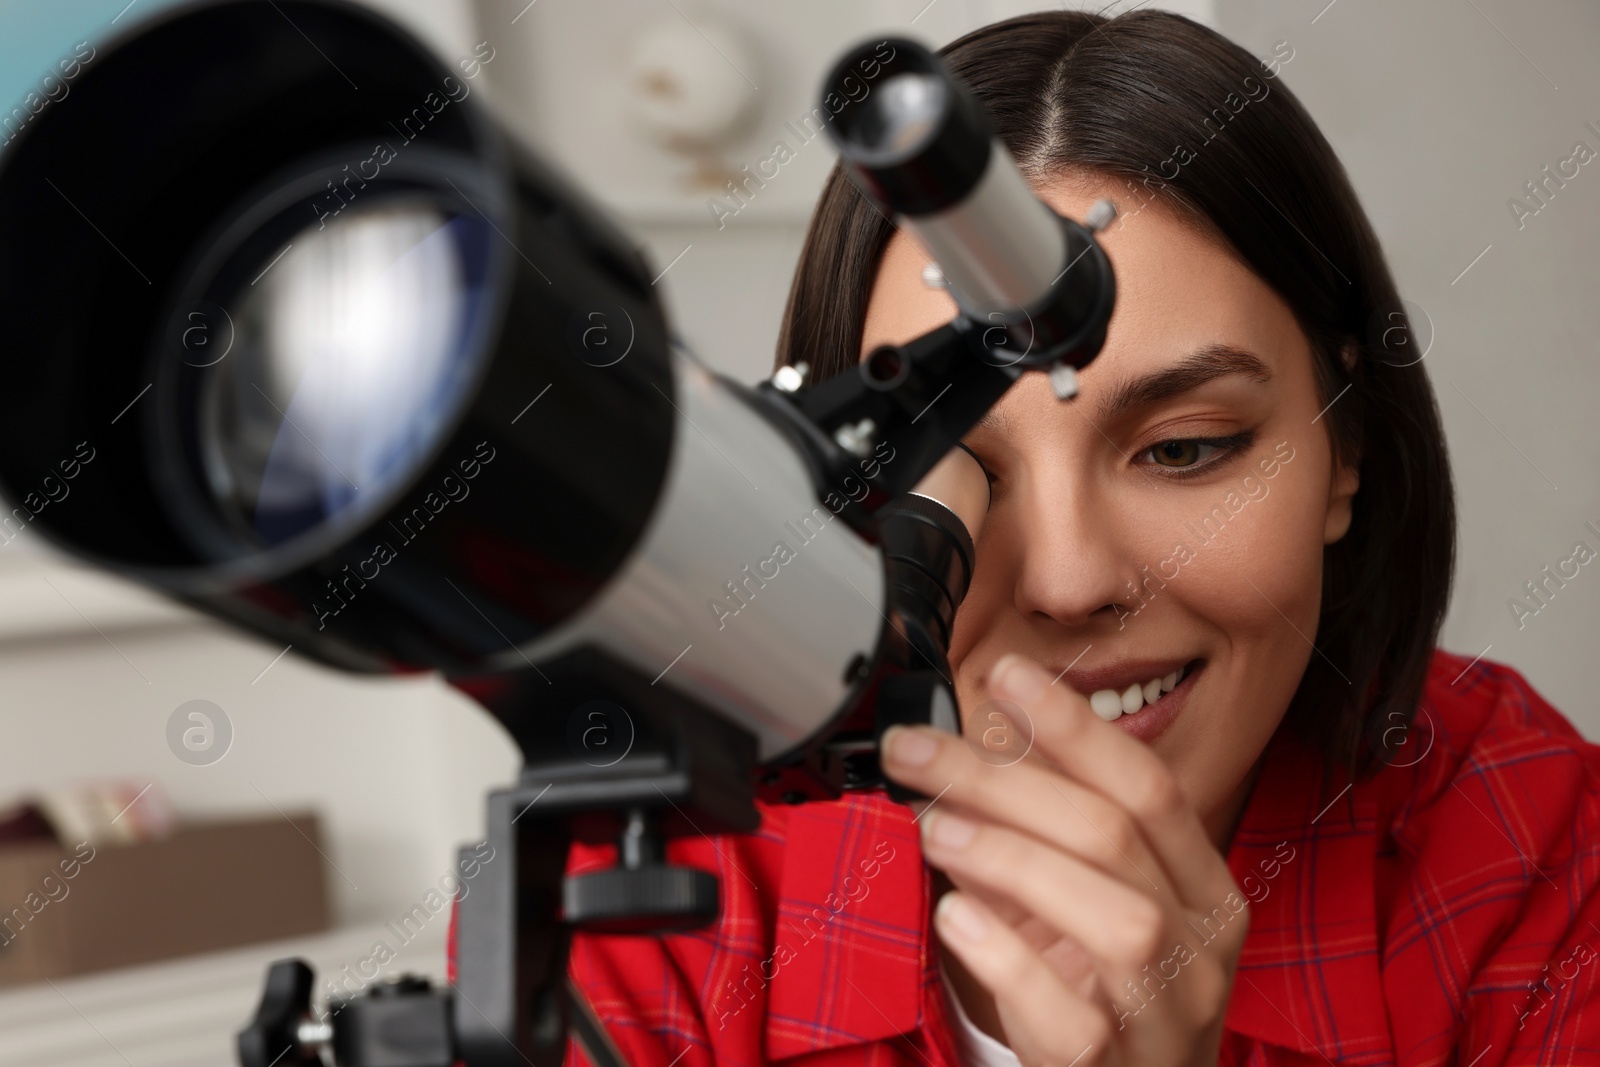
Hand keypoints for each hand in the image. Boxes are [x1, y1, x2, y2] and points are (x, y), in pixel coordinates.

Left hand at [880, 652, 1247, 1066]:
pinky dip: (1006, 956)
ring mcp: (1167, 1013)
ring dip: (1009, 857)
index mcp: (1204, 888)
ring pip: (1113, 917)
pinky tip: (955, 918)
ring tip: (932, 828)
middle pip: (1113, 834)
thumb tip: (967, 754)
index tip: (1006, 674)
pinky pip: (1069, 1012)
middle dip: (1002, 779)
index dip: (1074, 724)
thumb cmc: (1102, 996)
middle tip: (914, 751)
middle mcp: (1202, 946)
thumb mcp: (1090, 907)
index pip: (1149, 785)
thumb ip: (1044, 838)